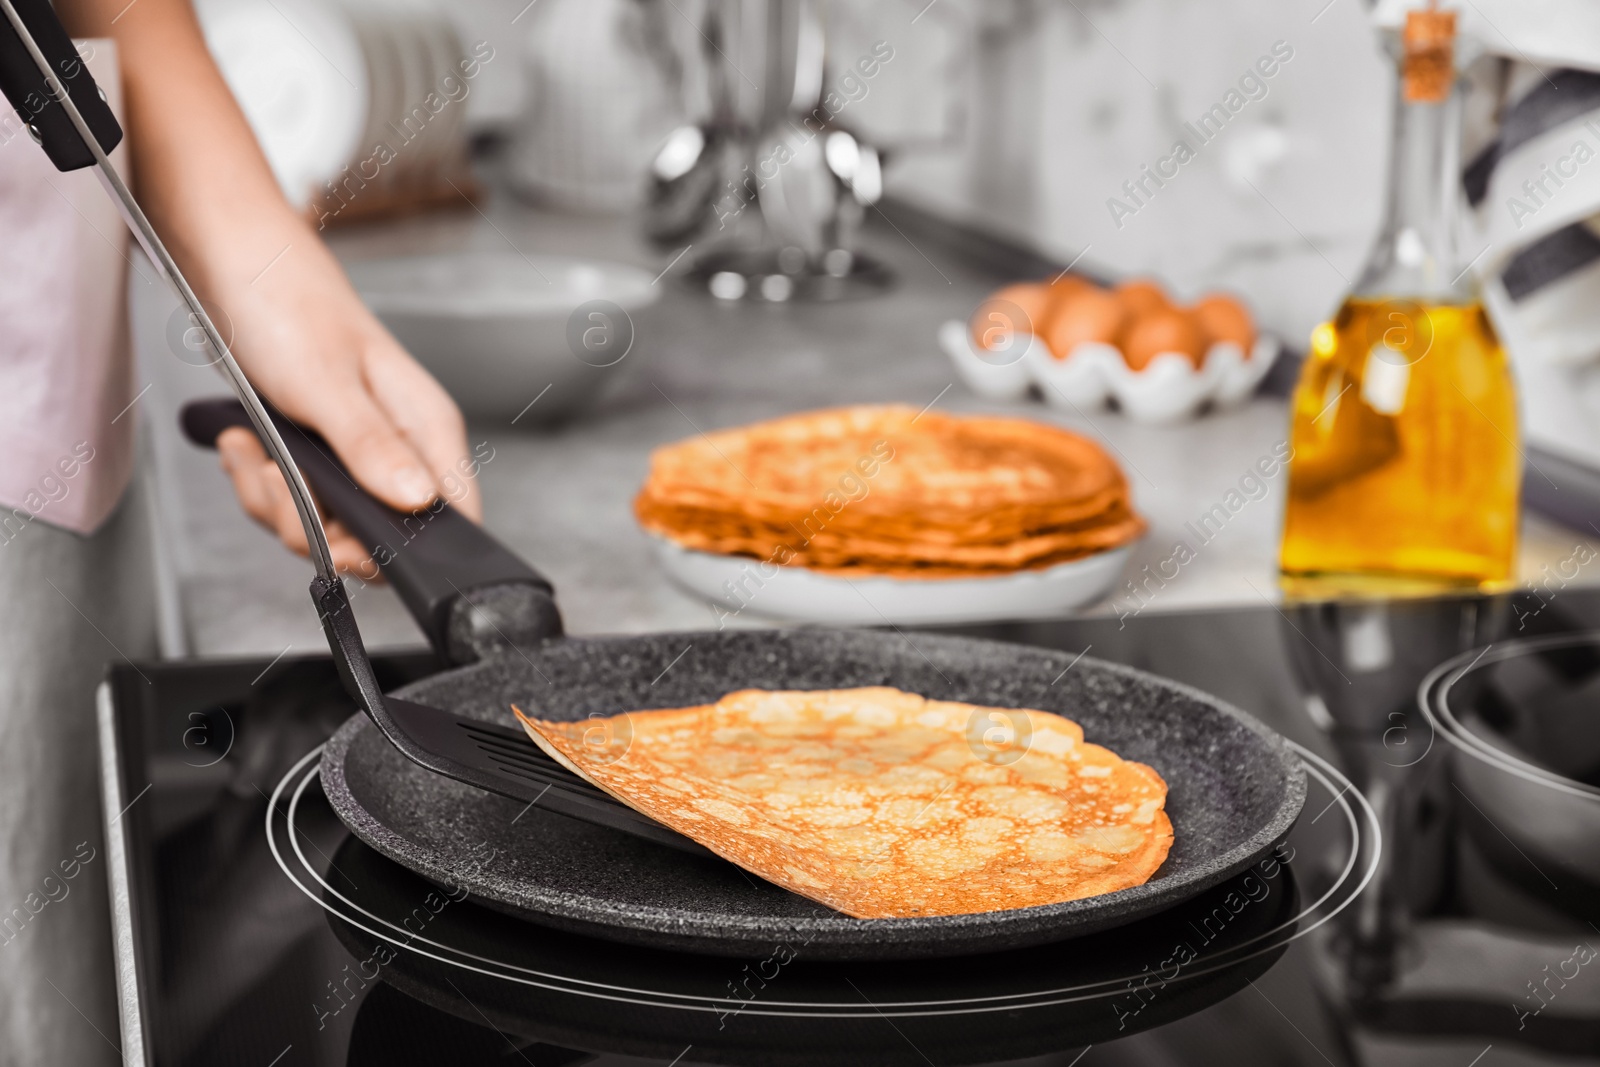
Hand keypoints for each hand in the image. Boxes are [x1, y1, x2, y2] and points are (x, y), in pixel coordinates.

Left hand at [61, 0, 479, 577]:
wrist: (229, 258)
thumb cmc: (285, 301)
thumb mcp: (325, 382)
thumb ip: (372, 447)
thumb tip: (418, 503)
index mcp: (426, 429)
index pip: (452, 519)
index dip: (400, 549)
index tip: (343, 540)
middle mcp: (402, 444)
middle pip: (379, 535)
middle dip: (316, 527)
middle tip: (279, 482)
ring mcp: (359, 449)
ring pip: (330, 522)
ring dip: (275, 501)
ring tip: (252, 451)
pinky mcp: (319, 447)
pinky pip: (296, 498)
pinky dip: (260, 482)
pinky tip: (244, 443)